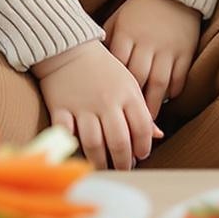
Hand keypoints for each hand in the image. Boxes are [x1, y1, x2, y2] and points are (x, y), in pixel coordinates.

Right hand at [31, 40, 160, 170]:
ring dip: (100, 162)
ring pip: (94, 144)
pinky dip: (70, 146)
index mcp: (127, 93)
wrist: (70, 48)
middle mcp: (107, 101)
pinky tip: (77, 154)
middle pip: (119, 141)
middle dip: (123, 161)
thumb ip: (141, 110)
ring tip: (104, 167)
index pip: (142, 127)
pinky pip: (66, 134)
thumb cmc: (103, 69)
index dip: (143, 146)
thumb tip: (157, 135)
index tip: (141, 155)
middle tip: (123, 169)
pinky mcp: (61, 108)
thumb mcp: (128, 83)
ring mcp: (83, 106)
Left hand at [104, 0, 200, 124]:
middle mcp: (146, 43)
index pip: (117, 70)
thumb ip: (107, 43)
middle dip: (131, 107)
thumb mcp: (117, 20)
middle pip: (137, 81)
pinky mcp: (185, 51)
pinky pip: (178, 77)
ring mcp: (167, 48)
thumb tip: (92, 70)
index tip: (107, 111)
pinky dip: (172, 92)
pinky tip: (165, 101)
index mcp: (126, 35)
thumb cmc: (138, 11)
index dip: (113, 92)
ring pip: (158, 84)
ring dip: (152, 107)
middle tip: (126, 127)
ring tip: (146, 126)